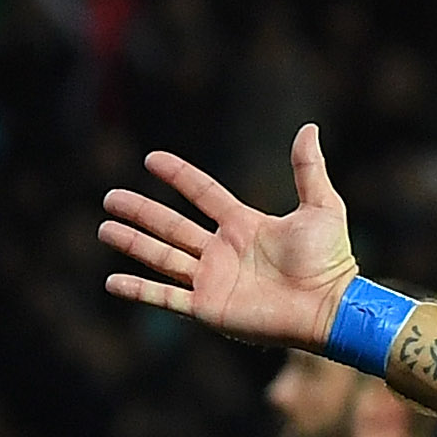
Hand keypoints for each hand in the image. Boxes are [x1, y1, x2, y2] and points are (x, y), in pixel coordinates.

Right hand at [99, 123, 356, 348]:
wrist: (331, 307)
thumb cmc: (331, 261)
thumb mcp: (322, 207)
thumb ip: (309, 169)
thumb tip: (309, 128)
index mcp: (244, 226)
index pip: (203, 194)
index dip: (179, 176)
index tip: (151, 158)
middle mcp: (223, 251)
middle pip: (172, 226)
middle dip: (140, 212)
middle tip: (109, 198)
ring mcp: (214, 280)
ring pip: (162, 258)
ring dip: (132, 243)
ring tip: (104, 228)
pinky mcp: (209, 308)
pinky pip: (166, 298)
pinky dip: (139, 291)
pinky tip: (112, 282)